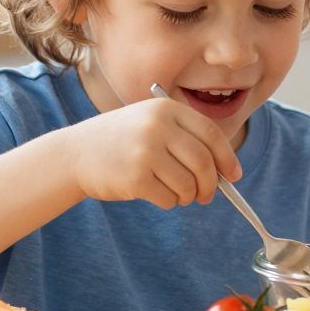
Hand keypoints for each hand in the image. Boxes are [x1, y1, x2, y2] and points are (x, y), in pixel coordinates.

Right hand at [67, 98, 242, 207]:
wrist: (75, 153)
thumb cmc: (122, 142)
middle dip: (210, 184)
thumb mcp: (152, 124)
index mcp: (166, 108)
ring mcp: (145, 151)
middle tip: (206, 195)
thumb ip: (186, 140)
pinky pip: (168, 198)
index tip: (234, 175)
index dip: (227, 157)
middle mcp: (157, 126)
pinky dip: (169, 202)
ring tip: (178, 194)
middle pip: (203, 162)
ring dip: (188, 196)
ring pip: (188, 184)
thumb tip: (225, 172)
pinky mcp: (134, 177)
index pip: (211, 134)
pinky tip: (156, 194)